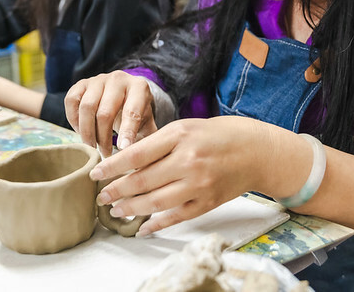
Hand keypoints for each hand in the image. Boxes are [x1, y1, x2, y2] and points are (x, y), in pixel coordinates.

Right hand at [65, 70, 157, 157]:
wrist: (124, 94)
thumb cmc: (137, 113)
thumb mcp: (147, 123)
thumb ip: (148, 140)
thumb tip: (140, 161)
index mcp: (139, 87)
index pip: (132, 112)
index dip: (127, 133)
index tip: (122, 150)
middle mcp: (118, 79)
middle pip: (105, 113)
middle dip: (103, 138)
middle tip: (105, 153)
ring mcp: (98, 79)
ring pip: (86, 108)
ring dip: (87, 132)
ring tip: (93, 145)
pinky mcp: (82, 83)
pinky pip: (71, 101)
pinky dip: (74, 120)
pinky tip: (82, 131)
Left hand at [89, 116, 267, 236]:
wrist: (256, 151)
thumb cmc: (218, 135)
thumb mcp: (186, 127)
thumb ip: (158, 143)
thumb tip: (126, 162)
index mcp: (180, 135)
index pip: (137, 154)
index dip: (112, 166)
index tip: (96, 173)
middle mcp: (189, 160)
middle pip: (142, 180)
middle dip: (116, 190)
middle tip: (101, 196)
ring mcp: (199, 184)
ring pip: (155, 202)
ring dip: (131, 208)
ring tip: (115, 210)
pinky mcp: (207, 202)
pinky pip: (176, 217)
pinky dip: (156, 224)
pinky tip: (142, 226)